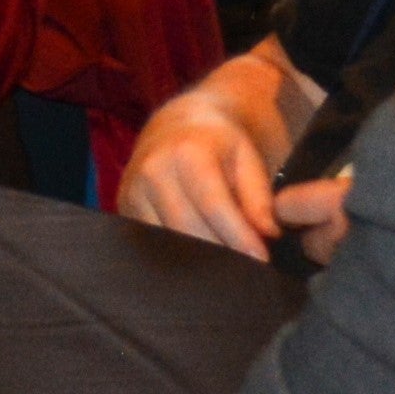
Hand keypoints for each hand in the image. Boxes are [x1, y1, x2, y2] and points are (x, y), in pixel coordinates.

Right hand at [117, 60, 303, 257]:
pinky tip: (201, 257)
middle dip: (223, 253)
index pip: (214, 207)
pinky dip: (180, 256)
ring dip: (201, 260)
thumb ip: (258, 197)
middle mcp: (153, 171)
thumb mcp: (247, 158)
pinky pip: (154, 245)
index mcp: (187, 153)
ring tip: (228, 263)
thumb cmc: (218, 144)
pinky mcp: (125, 210)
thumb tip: (269, 233)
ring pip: (169, 244)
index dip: (240, 238)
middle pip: (189, 231)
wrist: (175, 126)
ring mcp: (133, 192)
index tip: (262, 260)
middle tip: (250, 267)